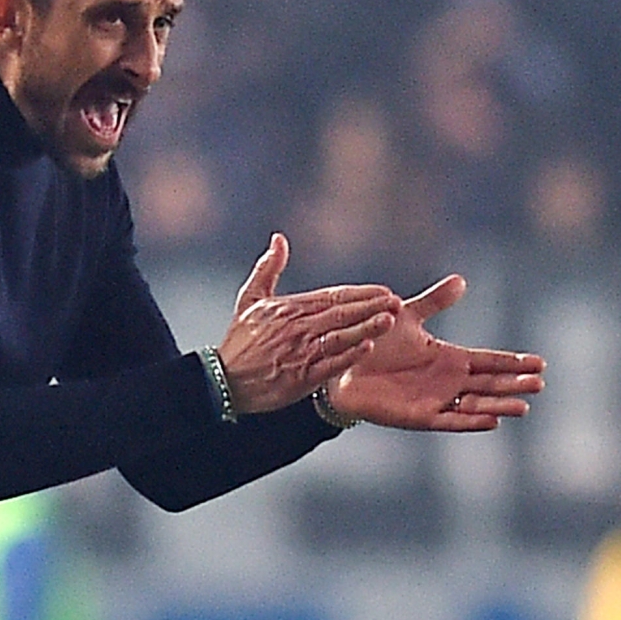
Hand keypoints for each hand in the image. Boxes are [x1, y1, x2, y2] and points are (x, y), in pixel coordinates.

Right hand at [216, 233, 400, 413]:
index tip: (384, 291)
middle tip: (397, 302)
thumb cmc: (238, 342)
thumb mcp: (249, 299)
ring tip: (389, 319)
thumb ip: (268, 268)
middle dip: (371, 306)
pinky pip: (329, 364)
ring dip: (365, 326)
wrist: (223, 380)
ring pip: (339, 335)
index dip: (361, 293)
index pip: (333, 296)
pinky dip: (347, 355)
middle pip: (341, 313)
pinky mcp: (299, 377)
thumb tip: (279, 239)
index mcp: (290, 308)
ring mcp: (300, 352)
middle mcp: (298, 327)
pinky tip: (366, 347)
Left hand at [328, 276, 545, 430]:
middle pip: (490, 383)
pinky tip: (491, 421)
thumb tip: (462, 280)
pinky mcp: (419, 417)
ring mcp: (435, 400)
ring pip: (476, 404)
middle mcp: (448, 381)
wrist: (343, 366)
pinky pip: (450, 420)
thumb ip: (435, 302)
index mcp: (449, 357)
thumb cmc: (375, 342)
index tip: (540, 363)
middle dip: (514, 384)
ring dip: (499, 405)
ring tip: (523, 407)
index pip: (490, 360)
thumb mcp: (408, 316)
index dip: (514, 362)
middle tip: (540, 384)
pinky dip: (470, 421)